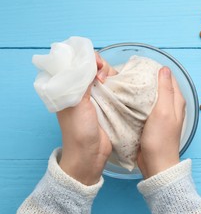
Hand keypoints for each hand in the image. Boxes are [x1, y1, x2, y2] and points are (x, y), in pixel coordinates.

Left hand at [57, 52, 116, 184]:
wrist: (89, 153)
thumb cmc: (78, 129)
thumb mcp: (77, 101)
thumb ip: (82, 80)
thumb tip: (90, 60)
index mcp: (67, 87)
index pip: (77, 63)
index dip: (87, 60)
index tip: (96, 67)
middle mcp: (81, 90)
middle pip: (93, 68)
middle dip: (101, 67)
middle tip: (103, 78)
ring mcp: (95, 98)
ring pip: (105, 77)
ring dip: (111, 76)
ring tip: (111, 83)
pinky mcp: (107, 105)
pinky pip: (114, 89)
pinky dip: (118, 85)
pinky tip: (120, 86)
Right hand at [137, 67, 185, 178]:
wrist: (156, 164)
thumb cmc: (161, 138)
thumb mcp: (164, 111)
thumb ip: (165, 90)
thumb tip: (165, 69)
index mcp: (177, 101)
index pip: (168, 78)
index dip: (156, 70)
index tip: (141, 66)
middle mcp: (171, 107)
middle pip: (159, 87)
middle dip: (147, 79)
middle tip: (130, 74)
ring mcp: (160, 116)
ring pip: (151, 98)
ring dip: (141, 91)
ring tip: (126, 84)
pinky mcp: (151, 124)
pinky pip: (144, 108)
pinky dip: (137, 103)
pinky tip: (127, 100)